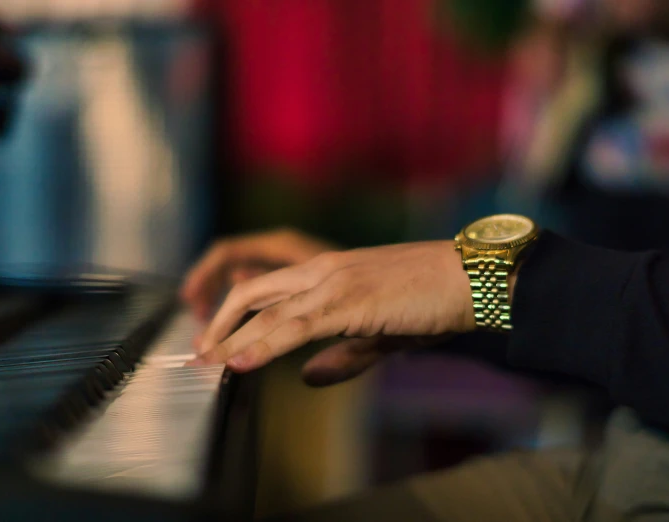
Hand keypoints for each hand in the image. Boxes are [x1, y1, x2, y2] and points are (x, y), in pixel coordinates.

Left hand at [188, 240, 475, 378]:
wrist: (470, 278)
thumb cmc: (431, 301)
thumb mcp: (380, 333)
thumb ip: (342, 355)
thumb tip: (308, 378)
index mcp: (327, 270)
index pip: (266, 289)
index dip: (234, 316)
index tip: (215, 342)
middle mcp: (322, 270)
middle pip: (252, 292)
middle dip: (218, 323)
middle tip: (198, 353)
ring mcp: (333, 282)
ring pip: (265, 309)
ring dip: (229, 338)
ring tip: (204, 362)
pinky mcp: (348, 301)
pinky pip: (294, 325)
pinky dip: (261, 344)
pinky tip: (239, 361)